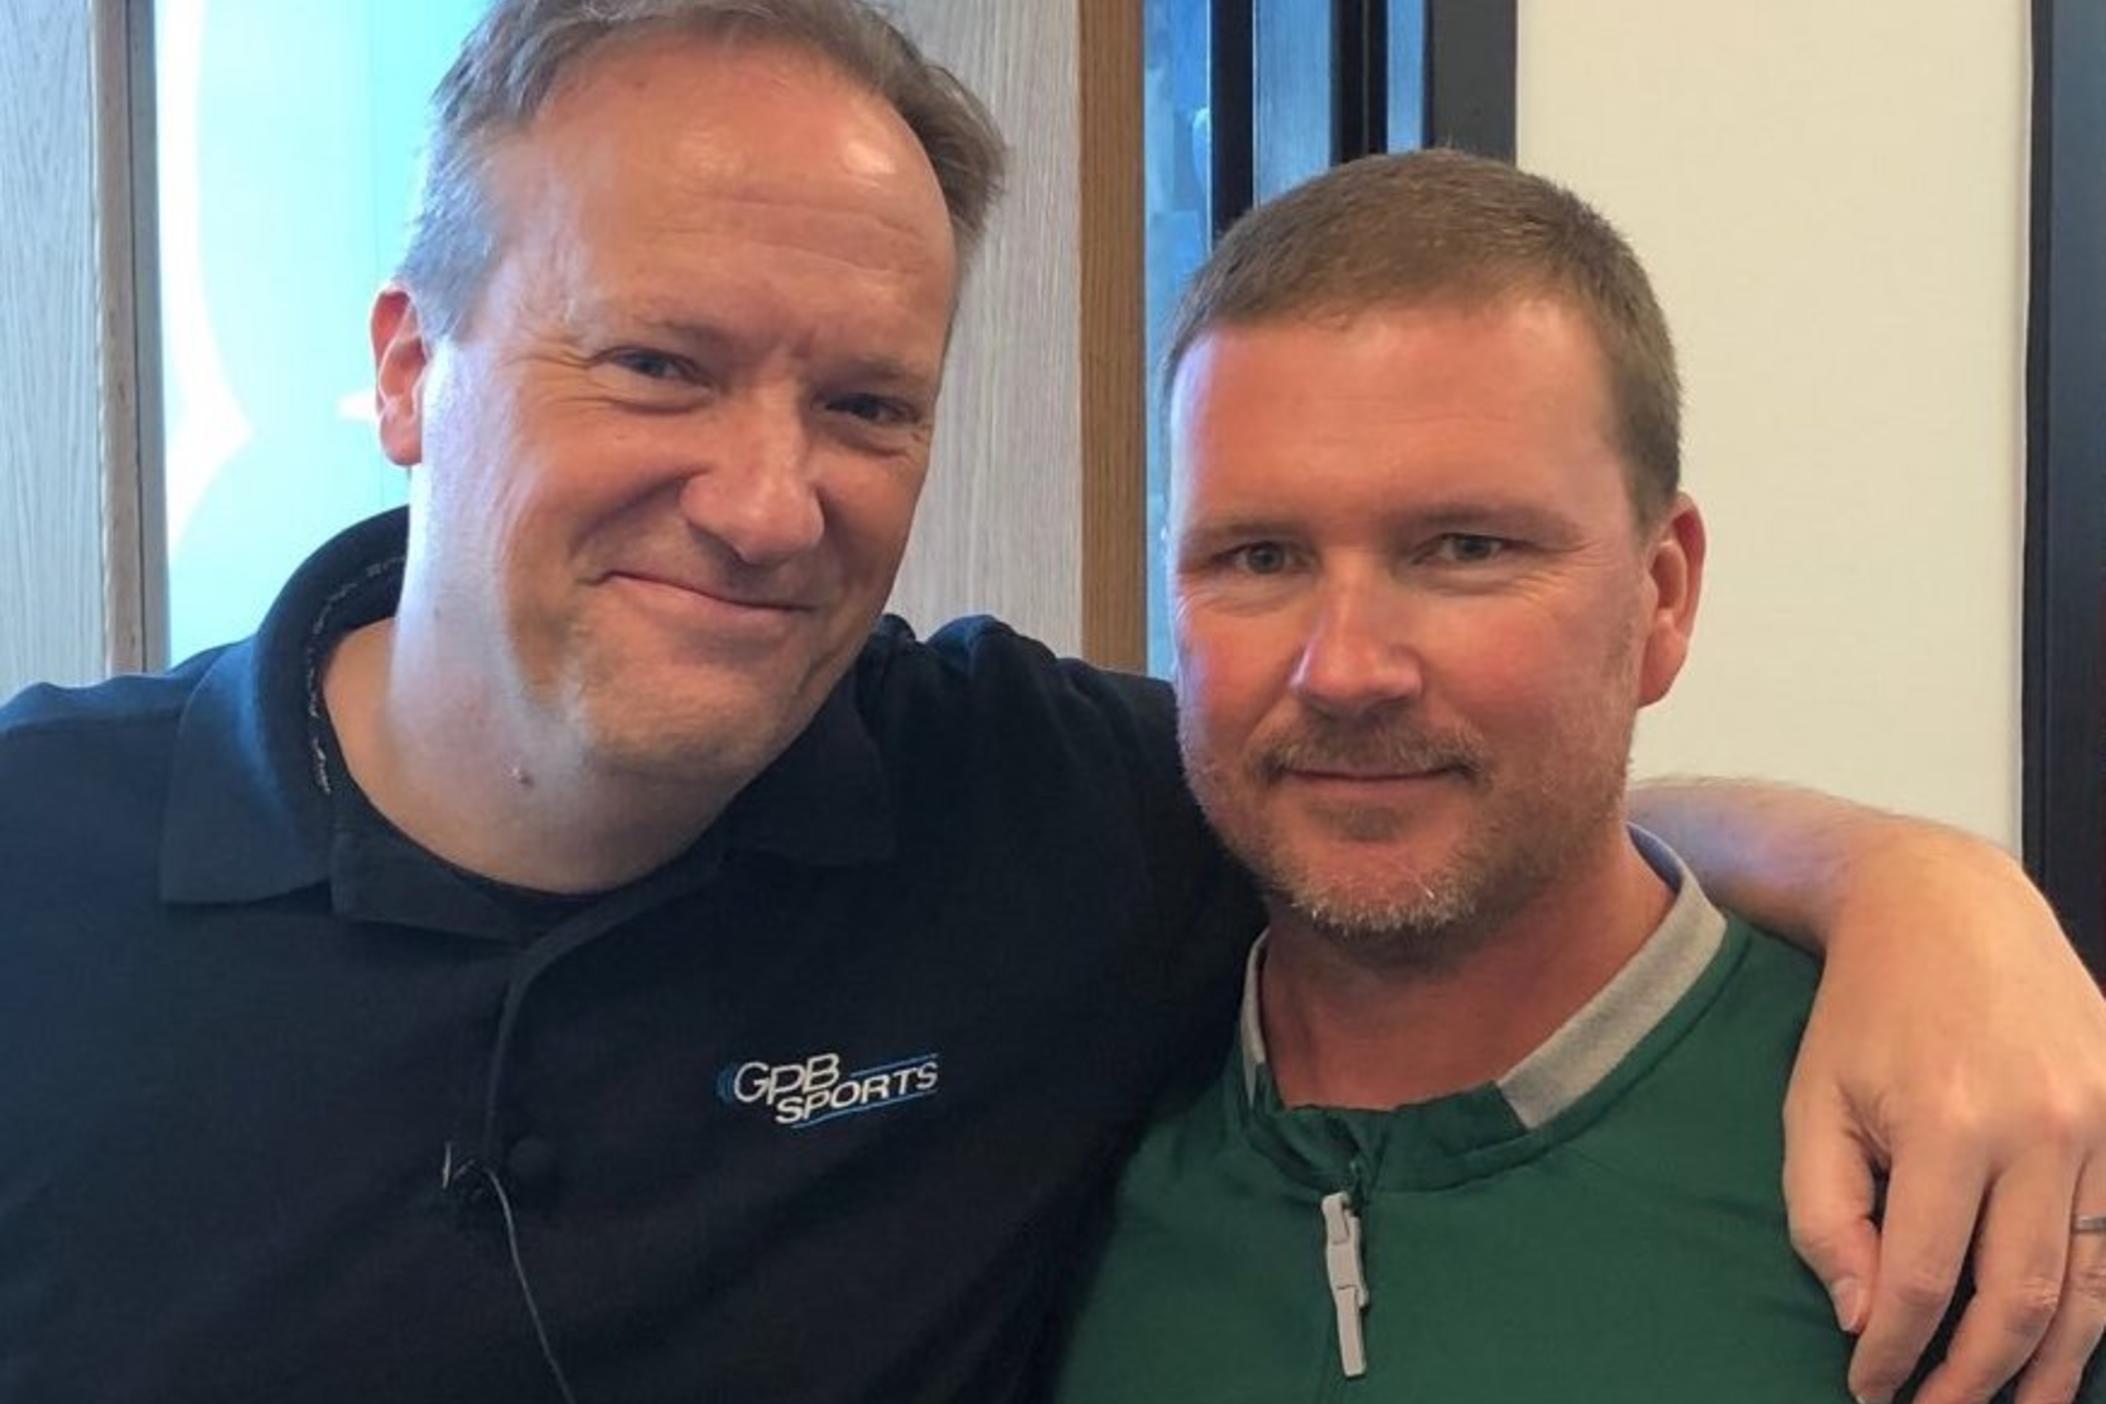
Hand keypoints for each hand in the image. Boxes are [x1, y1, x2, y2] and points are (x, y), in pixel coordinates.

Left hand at [1784, 828, 2105, 1403]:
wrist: (1949, 910)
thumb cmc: (1866, 1011)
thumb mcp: (1811, 1101)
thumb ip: (1824, 1212)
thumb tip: (1860, 1314)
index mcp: (1948, 1122)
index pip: (1920, 1278)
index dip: (1894, 1349)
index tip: (1870, 1386)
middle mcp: (2042, 1128)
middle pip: (2019, 1299)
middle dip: (1974, 1377)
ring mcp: (2103, 1122)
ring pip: (2092, 1288)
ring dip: (2050, 1365)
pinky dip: (2099, 1307)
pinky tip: (2066, 1349)